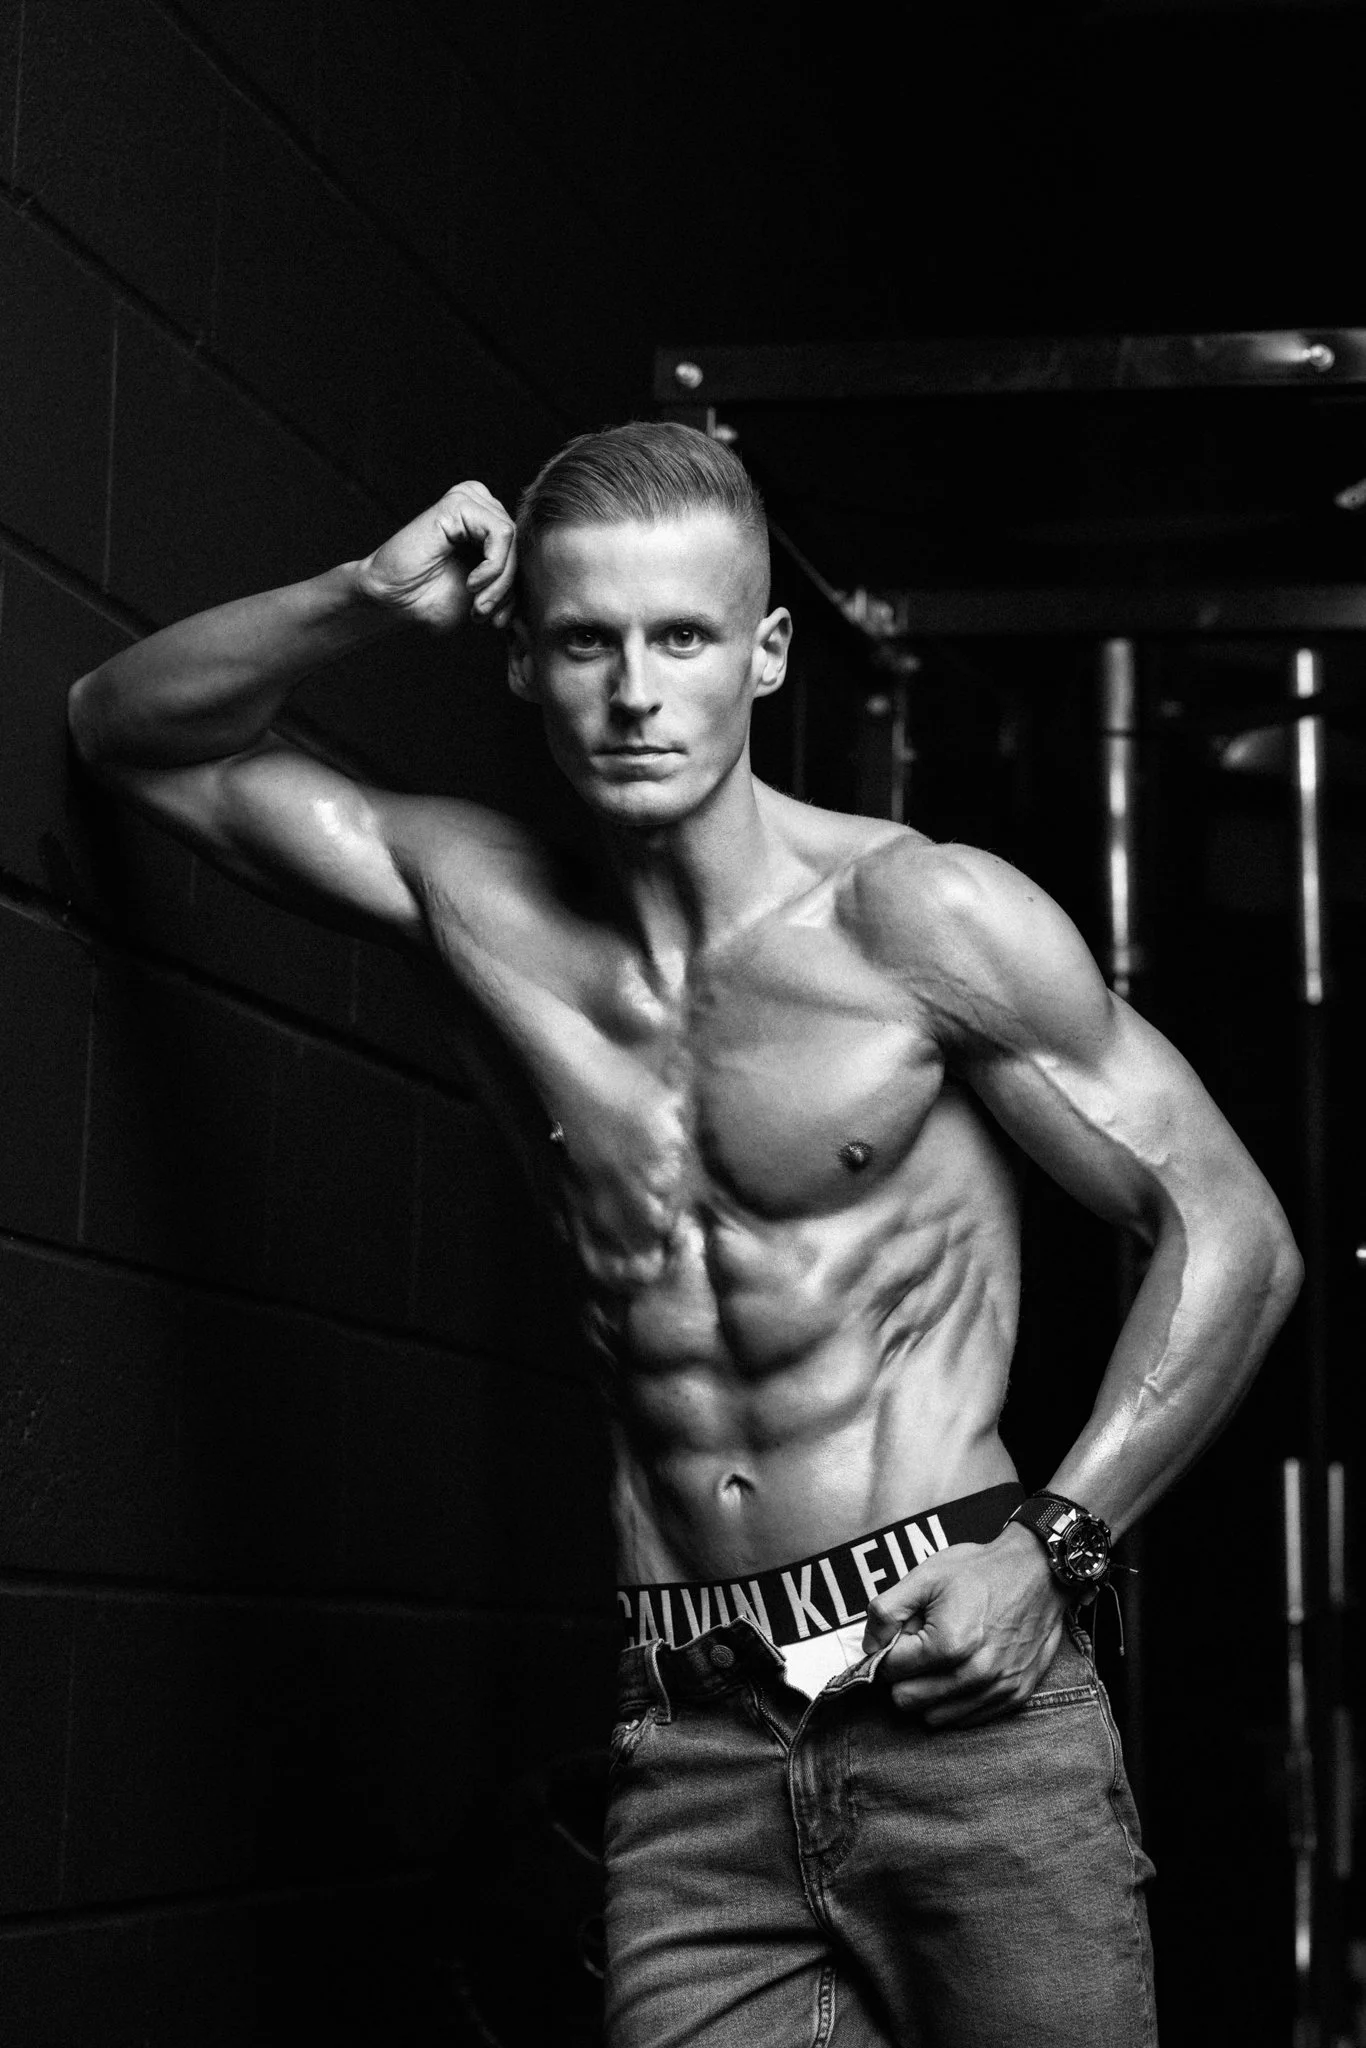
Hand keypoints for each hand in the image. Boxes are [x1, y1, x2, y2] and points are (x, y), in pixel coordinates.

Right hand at [355, 481, 516, 632]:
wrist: (390, 600)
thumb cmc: (431, 599)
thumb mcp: (486, 596)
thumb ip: (514, 585)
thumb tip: (548, 585)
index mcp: (489, 524)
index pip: (526, 552)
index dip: (518, 590)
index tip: (499, 621)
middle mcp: (482, 506)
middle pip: (522, 545)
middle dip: (509, 588)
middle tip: (486, 614)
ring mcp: (470, 500)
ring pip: (514, 540)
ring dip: (501, 581)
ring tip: (479, 604)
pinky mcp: (458, 503)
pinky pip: (501, 534)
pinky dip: (493, 567)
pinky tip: (472, 584)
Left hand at [861, 1523, 1069, 1727]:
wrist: (1038, 1572)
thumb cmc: (980, 1572)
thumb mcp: (925, 1576)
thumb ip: (886, 1611)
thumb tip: (869, 1647)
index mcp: (948, 1645)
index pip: (890, 1671)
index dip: (886, 1651)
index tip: (898, 1637)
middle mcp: (974, 1675)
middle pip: (907, 1700)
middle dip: (903, 1676)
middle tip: (917, 1648)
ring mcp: (997, 1689)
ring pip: (934, 1717)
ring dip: (927, 1692)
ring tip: (940, 1659)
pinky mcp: (1014, 1697)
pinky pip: (966, 1719)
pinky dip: (954, 1701)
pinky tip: (959, 1671)